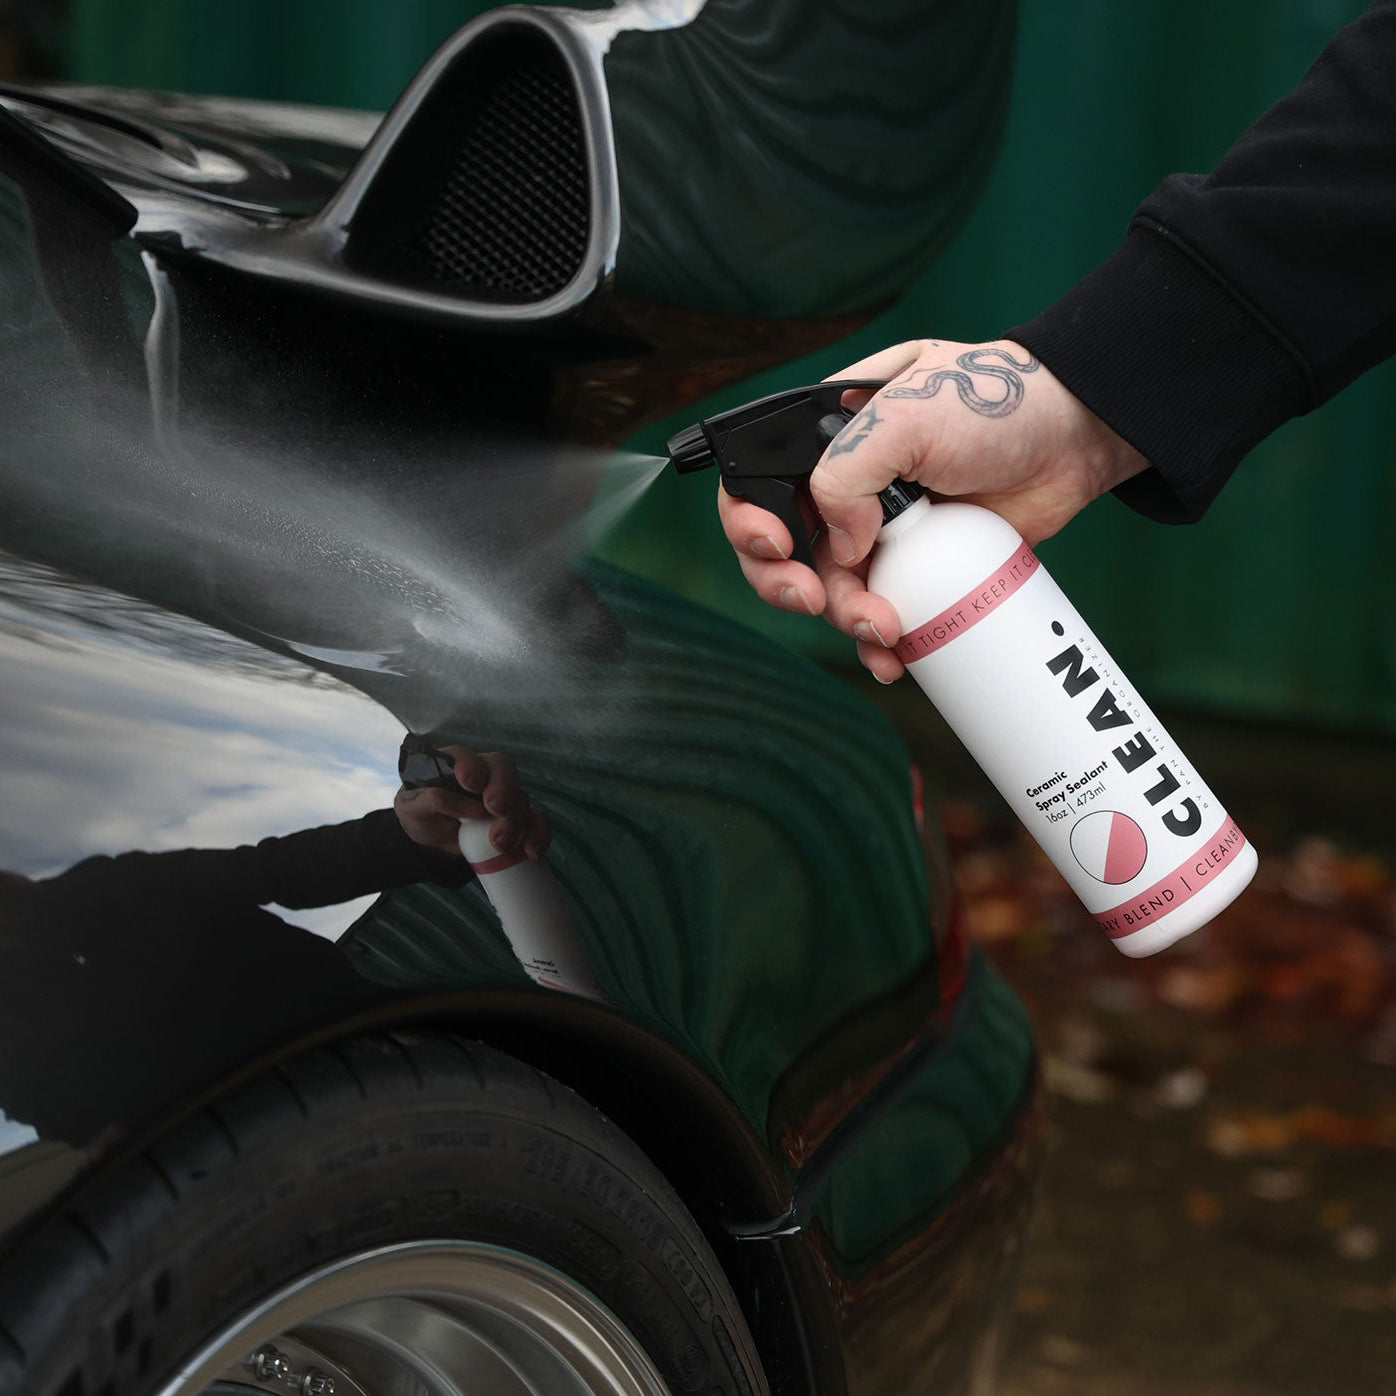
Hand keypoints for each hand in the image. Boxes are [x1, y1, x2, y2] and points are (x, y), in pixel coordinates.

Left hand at [394, 745, 549, 859]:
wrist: (434, 842)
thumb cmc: (420, 816)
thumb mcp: (409, 808)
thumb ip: (425, 799)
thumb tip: (456, 801)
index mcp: (454, 764)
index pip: (465, 756)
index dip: (471, 766)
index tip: (470, 783)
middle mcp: (484, 774)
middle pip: (503, 769)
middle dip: (503, 788)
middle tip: (496, 808)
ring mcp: (503, 795)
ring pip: (520, 796)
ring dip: (516, 819)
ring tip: (501, 844)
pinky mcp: (516, 818)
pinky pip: (535, 820)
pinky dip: (537, 833)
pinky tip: (531, 850)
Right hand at [717, 338, 1147, 681]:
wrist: (1075, 438)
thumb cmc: (996, 405)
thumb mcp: (911, 413)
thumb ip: (850, 468)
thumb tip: (839, 544)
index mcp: (823, 440)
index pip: (755, 484)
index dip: (748, 522)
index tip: (780, 547)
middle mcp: (842, 489)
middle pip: (781, 551)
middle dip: (787, 584)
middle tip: (815, 600)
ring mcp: (879, 534)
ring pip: (832, 593)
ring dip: (844, 620)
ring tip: (883, 630)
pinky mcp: (919, 570)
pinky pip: (882, 617)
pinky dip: (880, 646)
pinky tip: (893, 660)